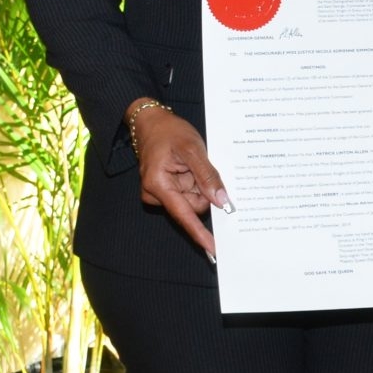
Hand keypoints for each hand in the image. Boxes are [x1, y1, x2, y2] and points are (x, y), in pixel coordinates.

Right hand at [129, 100, 229, 259]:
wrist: (151, 123)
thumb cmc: (169, 132)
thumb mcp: (192, 149)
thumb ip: (207, 175)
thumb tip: (221, 201)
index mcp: (158, 185)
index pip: (184, 215)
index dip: (200, 233)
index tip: (213, 249)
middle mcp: (156, 194)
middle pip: (194, 205)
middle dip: (203, 189)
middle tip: (199, 165)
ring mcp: (161, 194)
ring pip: (194, 199)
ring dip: (198, 183)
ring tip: (190, 162)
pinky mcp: (166, 191)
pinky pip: (189, 193)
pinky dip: (195, 182)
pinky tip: (189, 168)